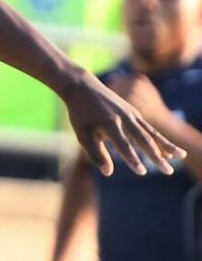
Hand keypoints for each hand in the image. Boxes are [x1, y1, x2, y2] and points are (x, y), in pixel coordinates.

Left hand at [63, 67, 183, 175]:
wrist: (84, 87)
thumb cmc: (81, 114)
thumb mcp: (83, 134)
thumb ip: (96, 153)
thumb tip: (109, 173)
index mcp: (110, 124)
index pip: (124, 146)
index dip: (132, 159)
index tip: (142, 172)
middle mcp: (125, 118)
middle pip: (144, 140)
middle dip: (157, 157)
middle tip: (169, 172)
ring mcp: (131, 114)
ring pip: (152, 132)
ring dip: (166, 146)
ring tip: (179, 157)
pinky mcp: (134, 112)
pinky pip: (149, 127)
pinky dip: (159, 137)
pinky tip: (166, 148)